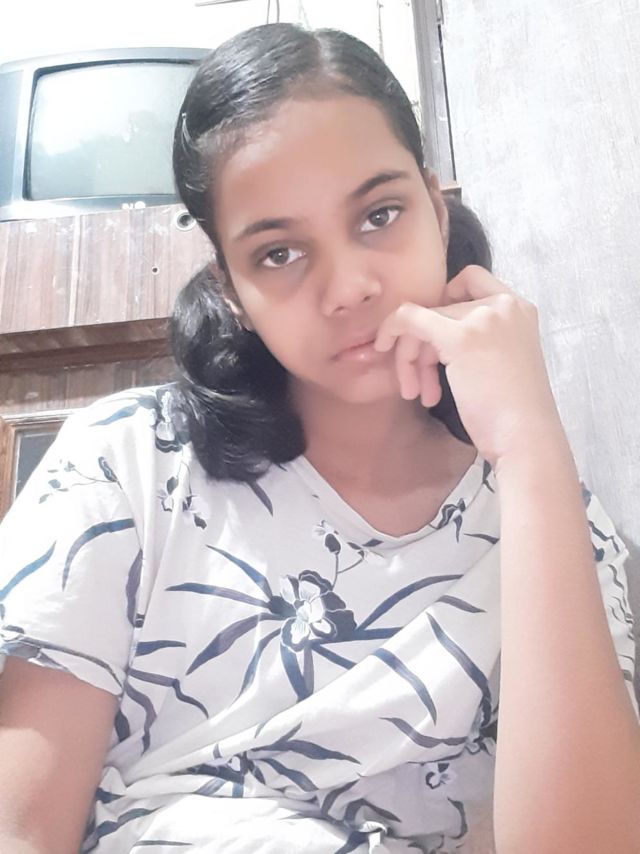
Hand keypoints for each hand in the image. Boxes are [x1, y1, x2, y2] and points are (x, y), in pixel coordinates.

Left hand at [375, 265, 564, 467]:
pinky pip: (410, 319)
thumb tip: (432, 335)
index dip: (443, 304)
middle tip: (419, 383)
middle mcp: (505, 304)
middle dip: (422, 344)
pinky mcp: (461, 337)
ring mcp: (484, 317)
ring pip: (424, 317)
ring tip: (417, 391)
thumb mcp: (503, 361)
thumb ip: (480, 339)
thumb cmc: (513, 413)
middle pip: (441, 307)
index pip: (470, 281)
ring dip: (411, 355)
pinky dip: (392, 331)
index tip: (434, 339)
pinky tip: (389, 357)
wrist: (526, 436)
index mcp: (520, 308)